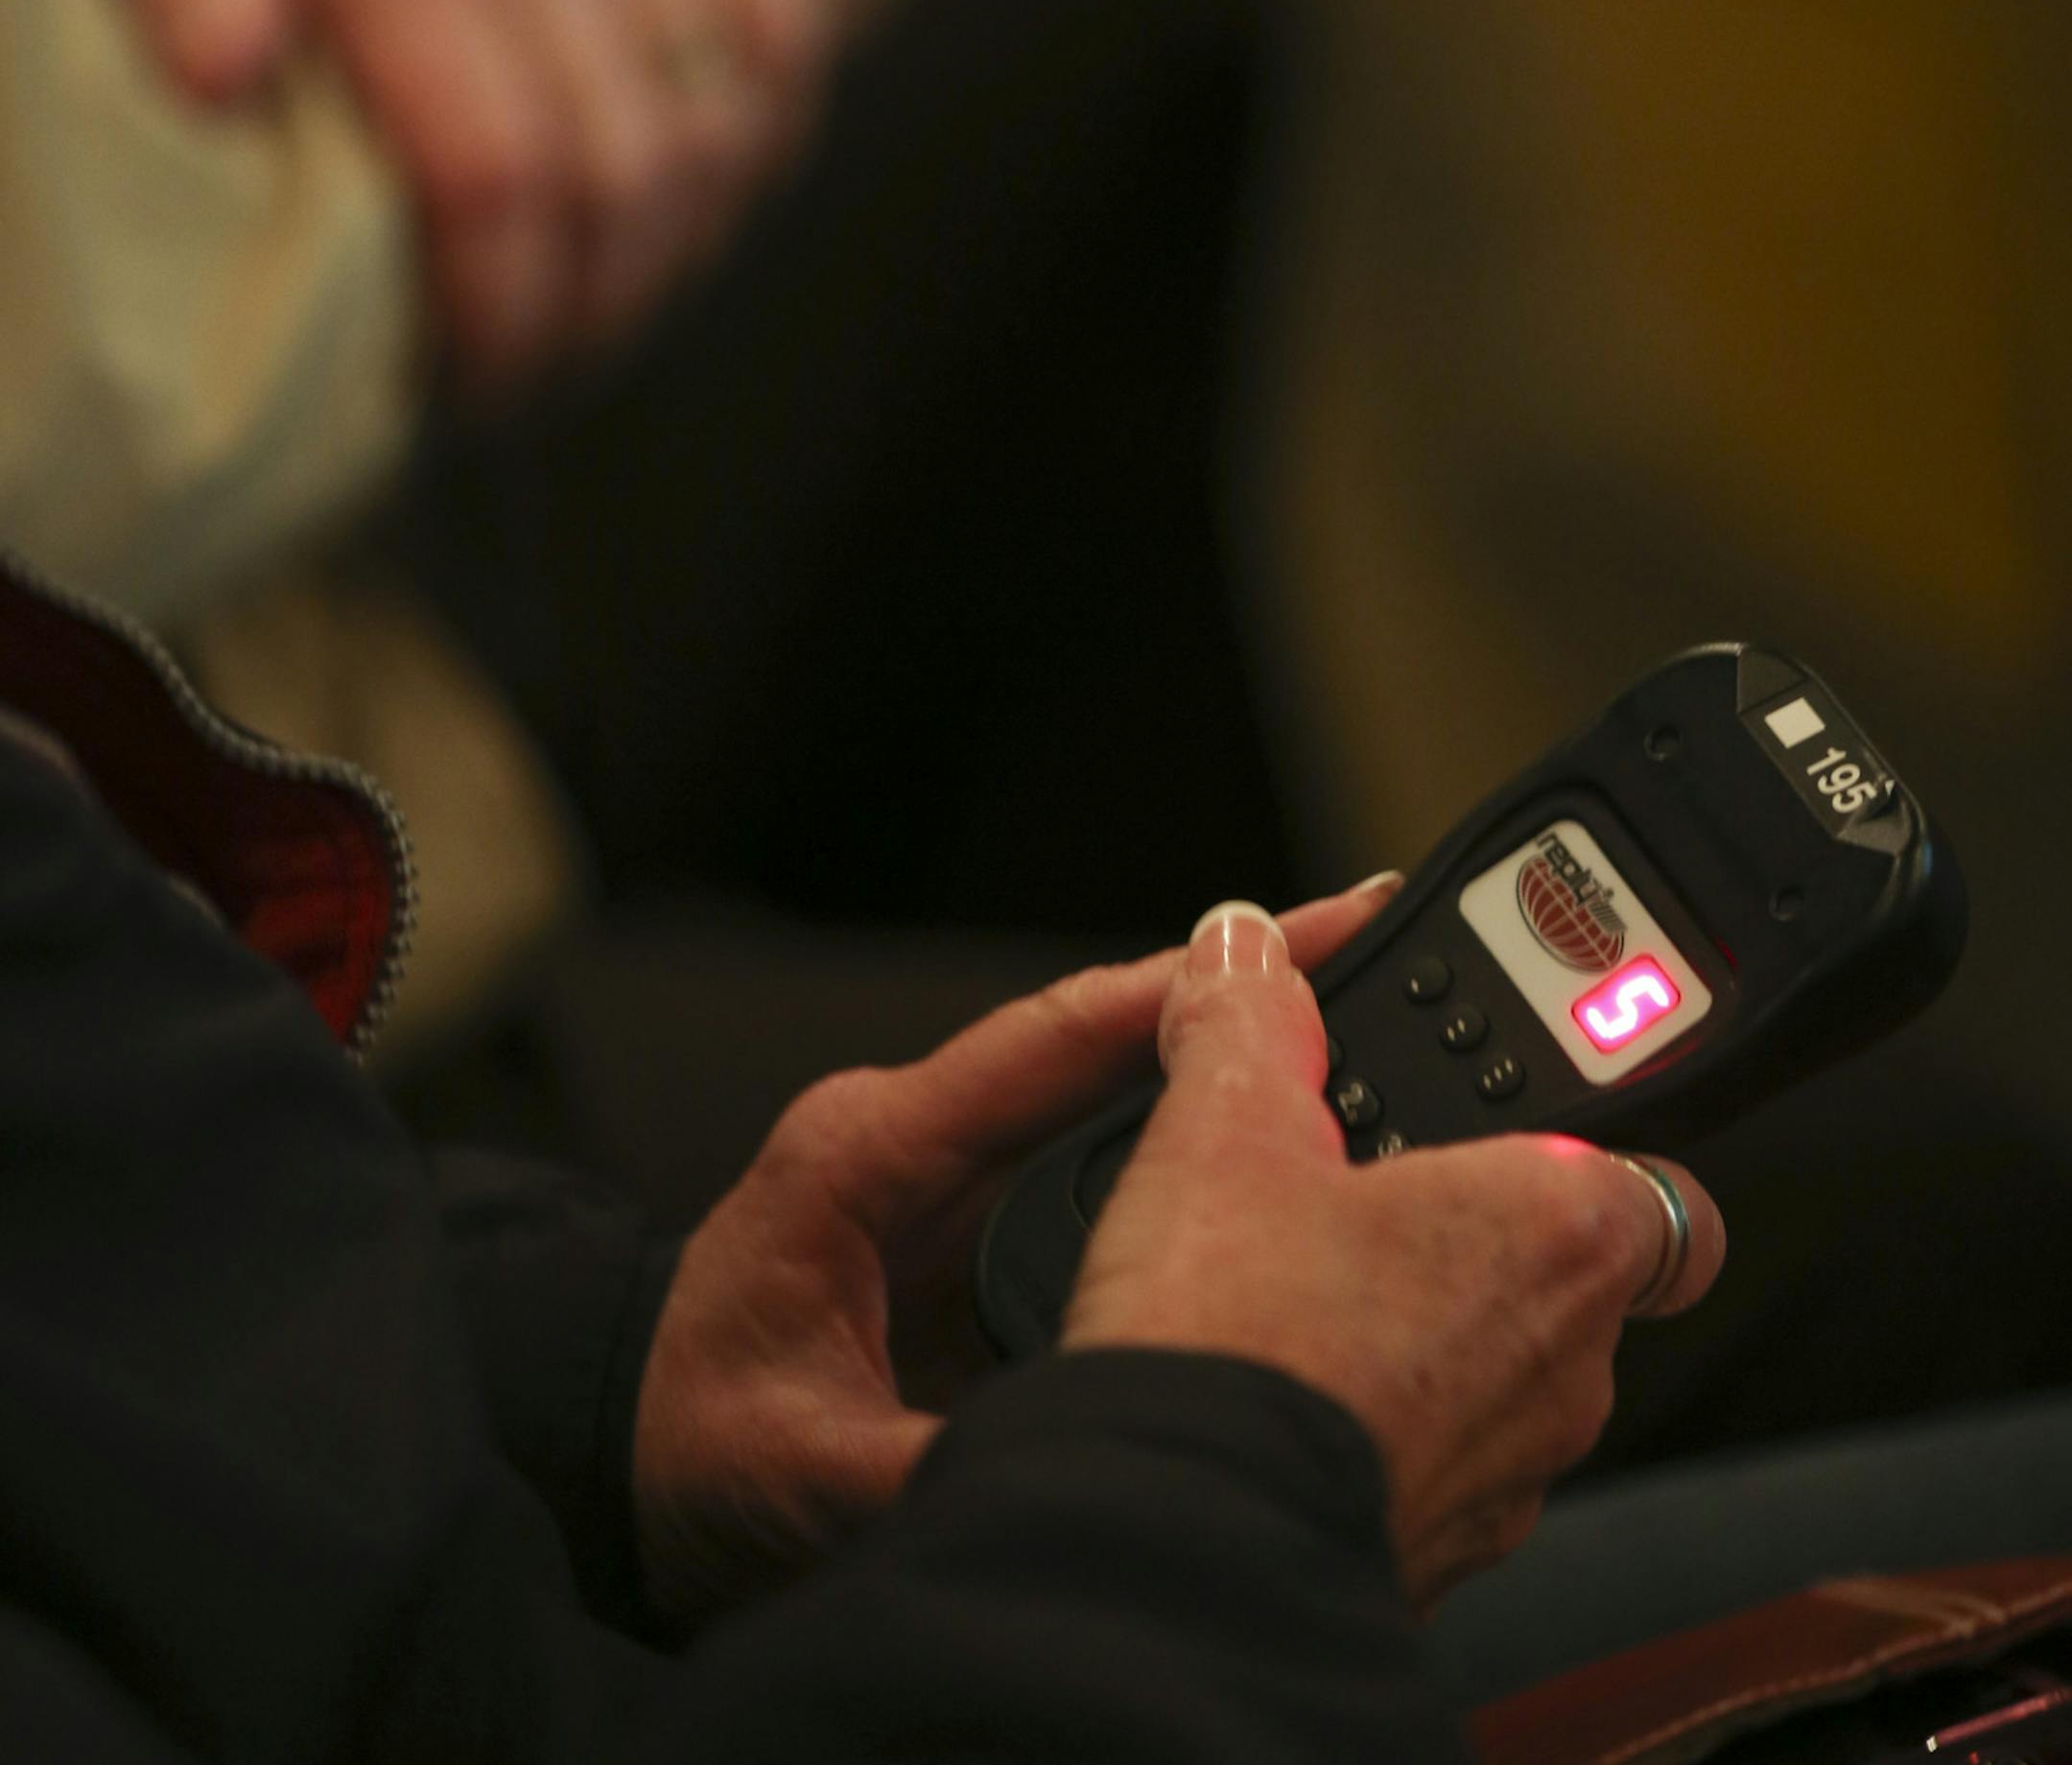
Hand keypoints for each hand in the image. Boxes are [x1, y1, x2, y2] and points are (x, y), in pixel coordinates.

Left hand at [85, 0, 826, 385]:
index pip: (499, 179)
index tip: (469, 384)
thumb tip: (225, 80)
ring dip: (675, 250)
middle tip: (536, 367)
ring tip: (606, 301)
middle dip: (588, 315)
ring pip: (720, 124)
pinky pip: (787, 32)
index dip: (502, 317)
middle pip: (627, 177)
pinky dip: (757, 143)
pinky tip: (693, 195)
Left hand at [630, 874, 1398, 1629]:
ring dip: (1219, 1054)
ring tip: (1359, 1024)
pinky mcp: (967, 1221)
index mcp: (869, 1149)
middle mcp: (914, 1133)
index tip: (1299, 932)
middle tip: (1372, 942)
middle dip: (1232, 990)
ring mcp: (941, 1168)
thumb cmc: (678, 1446)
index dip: (1182, 984)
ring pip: (1105, 1085)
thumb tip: (1076, 1464)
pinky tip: (1278, 1139)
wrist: (615, 1460)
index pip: (1051, 1037)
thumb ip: (935, 1466)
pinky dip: (1187, 1132)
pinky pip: (1094, 1154)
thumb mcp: (800, 1474)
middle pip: (1099, 1035)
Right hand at [1064, 905, 1725, 1613]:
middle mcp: (1569, 1366)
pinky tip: (1278, 1390)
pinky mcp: (1439, 1559)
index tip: (1516, 1131)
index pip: (1661, 1185)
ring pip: (1496, 1379)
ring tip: (1293, 1291)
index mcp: (1559, 1233)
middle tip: (1358, 1193)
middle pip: (1563, 1278)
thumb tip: (1246, 957)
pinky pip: (1431, 1464)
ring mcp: (1511, 1479)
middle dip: (1469, 1236)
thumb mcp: (1226, 1121)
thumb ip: (1251, 1019)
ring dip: (1421, 1334)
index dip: (1591, 1148)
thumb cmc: (1240, 1335)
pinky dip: (1375, 1425)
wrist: (1178, 1539)